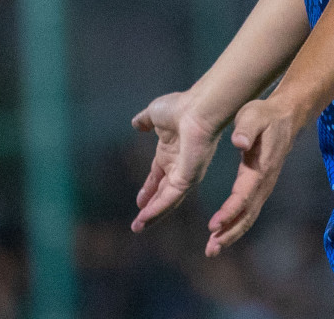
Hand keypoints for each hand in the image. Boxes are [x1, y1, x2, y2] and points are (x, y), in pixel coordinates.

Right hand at [131, 91, 223, 232]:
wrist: (197, 107)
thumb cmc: (180, 107)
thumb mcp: (154, 114)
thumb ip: (145, 121)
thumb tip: (136, 124)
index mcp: (171, 151)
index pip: (158, 175)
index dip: (149, 188)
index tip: (139, 201)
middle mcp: (179, 165)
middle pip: (162, 192)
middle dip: (150, 207)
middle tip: (138, 223)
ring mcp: (185, 174)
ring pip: (167, 200)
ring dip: (152, 214)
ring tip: (138, 227)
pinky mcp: (188, 179)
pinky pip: (171, 199)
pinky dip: (157, 209)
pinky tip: (145, 218)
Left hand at [205, 96, 302, 256]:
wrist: (287, 116)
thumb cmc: (265, 115)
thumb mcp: (254, 114)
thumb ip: (246, 128)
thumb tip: (239, 142)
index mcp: (260, 168)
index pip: (244, 196)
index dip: (229, 212)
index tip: (213, 225)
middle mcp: (264, 182)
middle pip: (247, 215)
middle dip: (229, 233)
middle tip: (211, 249)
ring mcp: (264, 187)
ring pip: (248, 216)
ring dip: (231, 234)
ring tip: (212, 249)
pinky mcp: (260, 186)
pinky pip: (248, 211)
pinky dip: (235, 225)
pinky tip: (222, 233)